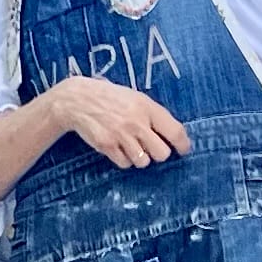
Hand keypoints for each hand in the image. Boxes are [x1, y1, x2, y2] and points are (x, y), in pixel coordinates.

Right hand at [53, 75, 190, 168]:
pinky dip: (124, 160)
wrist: (77, 99)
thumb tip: (173, 136)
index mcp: (147, 107)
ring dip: (140, 157)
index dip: (183, 144)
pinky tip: (118, 147)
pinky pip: (125, 164)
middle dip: (158, 153)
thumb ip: (153, 115)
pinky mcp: (107, 146)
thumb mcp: (135, 97)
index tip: (183, 150)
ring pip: (144, 162)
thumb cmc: (111, 97)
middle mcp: (136, 122)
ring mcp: (121, 135)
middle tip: (151, 147)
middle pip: (161, 153)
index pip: (175, 131)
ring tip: (131, 145)